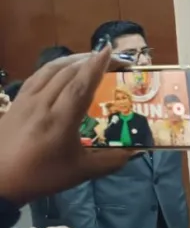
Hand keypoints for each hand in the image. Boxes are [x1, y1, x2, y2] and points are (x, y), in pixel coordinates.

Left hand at [0, 49, 132, 205]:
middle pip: (68, 72)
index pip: (80, 85)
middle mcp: (43, 104)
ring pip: (51, 69)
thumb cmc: (41, 176)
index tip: (110, 51)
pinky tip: (63, 69)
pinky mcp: (16, 102)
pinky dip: (54, 67)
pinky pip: (37, 76)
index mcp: (60, 121)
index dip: (96, 66)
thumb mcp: (80, 172)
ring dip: (73, 59)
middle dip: (91, 59)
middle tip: (112, 58)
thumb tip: (135, 152)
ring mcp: (26, 101)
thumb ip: (111, 161)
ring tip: (90, 58)